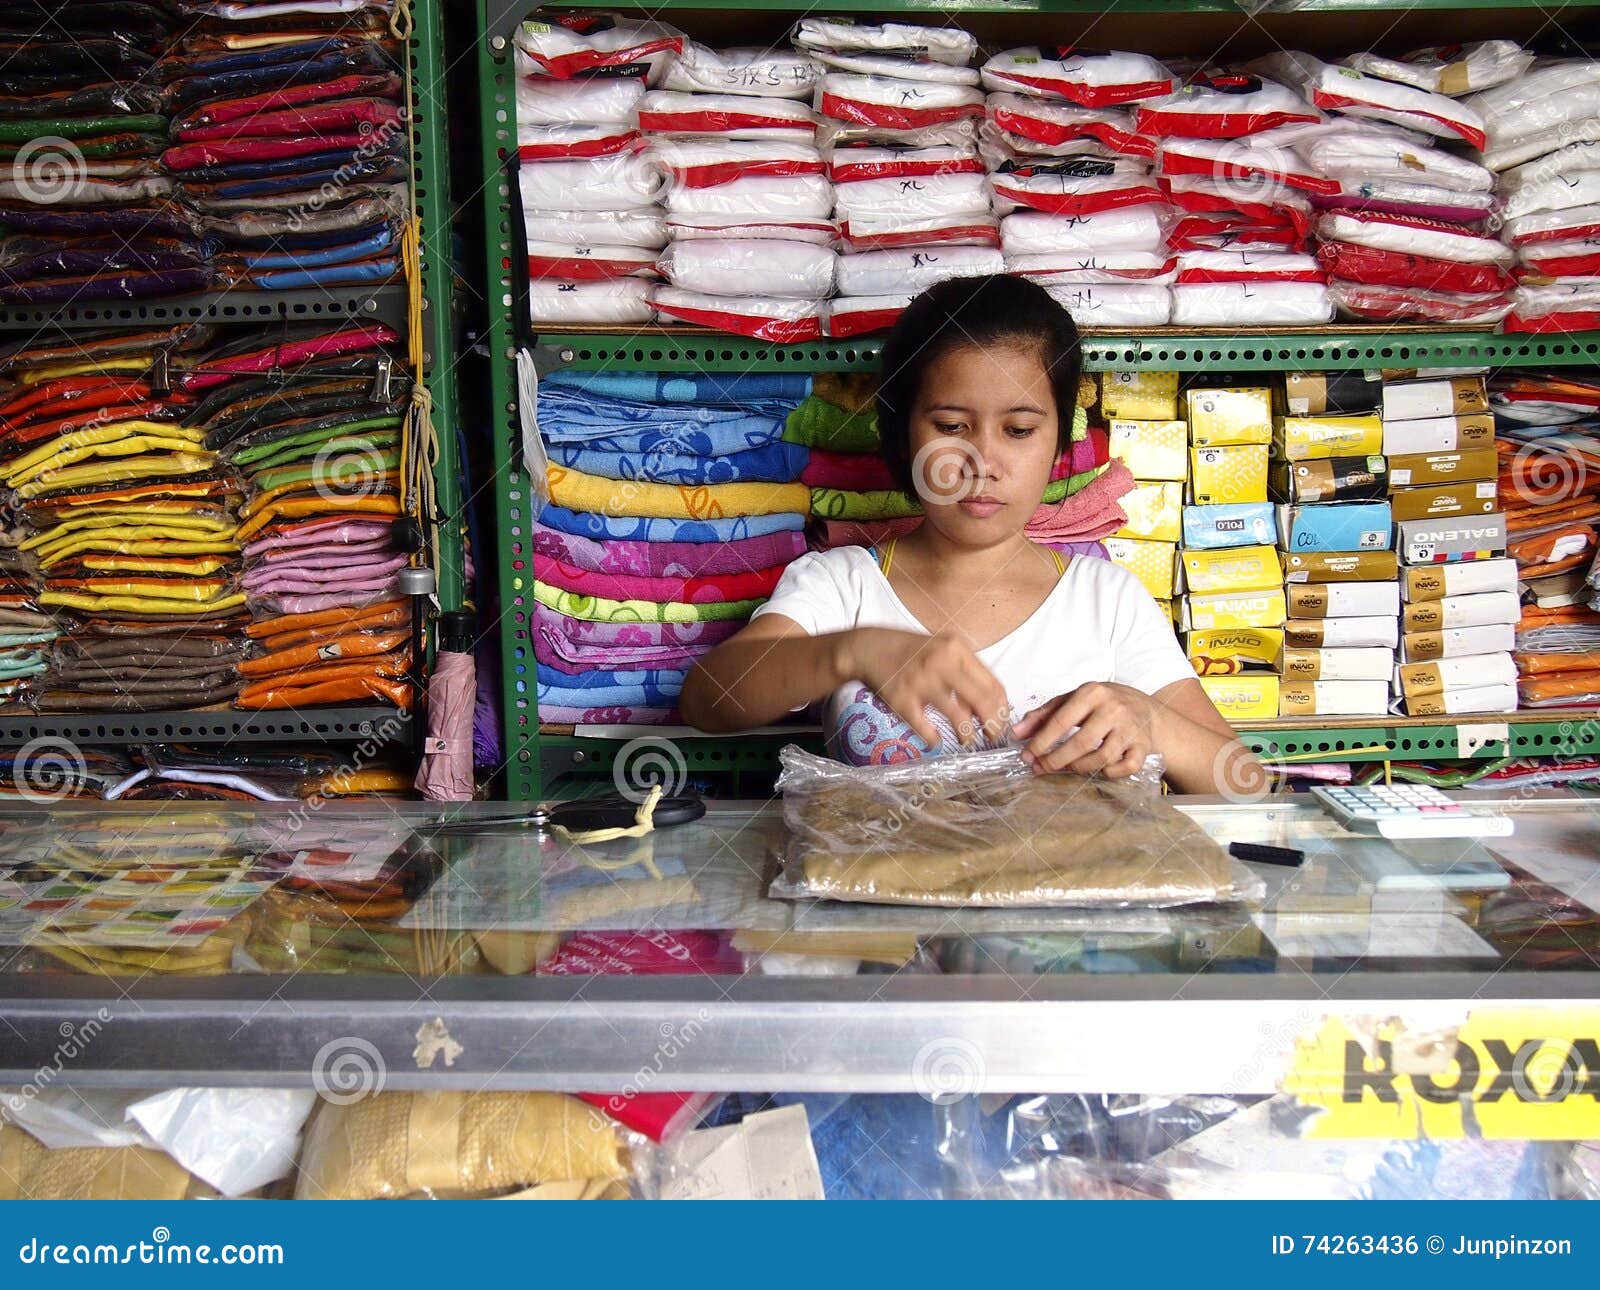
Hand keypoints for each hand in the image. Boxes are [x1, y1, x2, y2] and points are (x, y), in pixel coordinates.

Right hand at [842, 628, 1009, 749]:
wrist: (871, 648)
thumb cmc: (913, 651)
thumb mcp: (944, 650)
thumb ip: (965, 672)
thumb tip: (987, 705)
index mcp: (957, 649)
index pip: (993, 684)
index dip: (1002, 708)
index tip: (1001, 721)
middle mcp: (942, 664)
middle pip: (982, 701)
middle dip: (993, 724)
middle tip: (992, 736)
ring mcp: (921, 682)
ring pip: (958, 717)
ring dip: (967, 735)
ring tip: (966, 740)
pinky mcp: (902, 700)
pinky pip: (926, 728)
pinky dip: (934, 740)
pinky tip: (936, 741)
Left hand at [1012, 682, 1157, 777]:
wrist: (1147, 709)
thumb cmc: (1103, 704)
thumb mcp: (1073, 700)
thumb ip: (1043, 715)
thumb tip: (1016, 733)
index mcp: (1092, 693)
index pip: (1061, 721)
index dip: (1041, 741)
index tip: (1027, 755)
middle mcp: (1114, 709)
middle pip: (1080, 743)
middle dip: (1056, 760)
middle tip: (1040, 768)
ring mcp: (1131, 729)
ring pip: (1101, 758)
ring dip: (1079, 768)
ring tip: (1066, 767)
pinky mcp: (1143, 746)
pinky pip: (1126, 767)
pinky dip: (1110, 772)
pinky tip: (1099, 769)